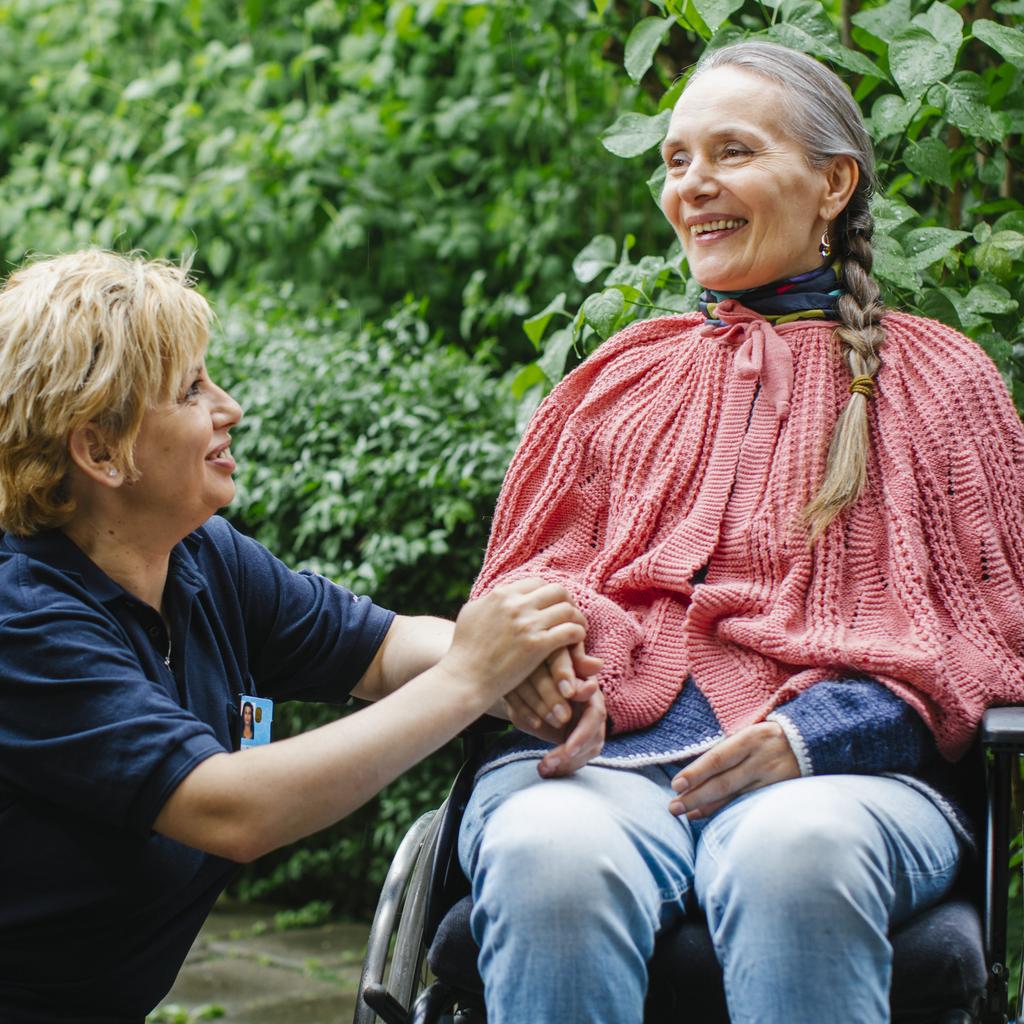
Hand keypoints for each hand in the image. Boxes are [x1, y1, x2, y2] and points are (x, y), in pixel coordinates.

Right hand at [442, 579, 586, 701]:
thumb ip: (488, 602)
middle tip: (571, 615)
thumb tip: (498, 594)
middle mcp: (516, 605)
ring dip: (577, 618)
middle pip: (557, 591)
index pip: (537, 582)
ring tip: (578, 629)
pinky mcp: (537, 645)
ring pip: (567, 610)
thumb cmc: (464, 651)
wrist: (464, 678)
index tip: (554, 605)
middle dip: (569, 601)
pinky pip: (570, 631)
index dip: (550, 593)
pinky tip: (576, 642)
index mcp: (501, 594)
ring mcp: (527, 624)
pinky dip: (578, 634)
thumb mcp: (472, 614)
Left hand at [502, 644, 605, 775]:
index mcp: (588, 689)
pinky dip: (563, 767)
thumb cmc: (537, 669)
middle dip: (571, 752)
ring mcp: (590, 723)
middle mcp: (594, 707)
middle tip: (549, 762)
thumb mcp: (545, 666)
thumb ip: (566, 668)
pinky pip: (579, 757)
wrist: (527, 682)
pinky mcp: (582, 738)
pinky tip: (544, 771)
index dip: (582, 733)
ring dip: (567, 762)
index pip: (595, 714)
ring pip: (588, 749)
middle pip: (593, 737)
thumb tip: (596, 665)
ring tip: (543, 768)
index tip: (567, 748)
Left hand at [668, 721, 798, 819]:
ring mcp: (772, 778)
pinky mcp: (781, 792)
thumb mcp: (750, 733)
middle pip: (723, 782)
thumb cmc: (770, 737)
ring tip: (687, 815)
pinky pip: (750, 803)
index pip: (718, 758)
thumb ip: (728, 750)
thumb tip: (695, 771)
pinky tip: (712, 816)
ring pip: (735, 796)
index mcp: (750, 738)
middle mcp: (761, 759)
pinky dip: (729, 810)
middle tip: (673, 807)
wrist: (813, 741)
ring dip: (708, 807)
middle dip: (696, 796)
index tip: (676, 784)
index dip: (696, 772)